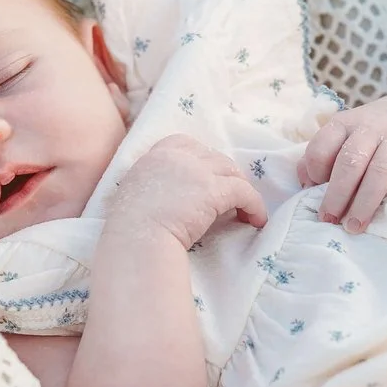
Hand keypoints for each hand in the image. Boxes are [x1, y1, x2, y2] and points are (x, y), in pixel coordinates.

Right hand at [107, 134, 267, 250]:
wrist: (134, 242)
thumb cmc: (130, 231)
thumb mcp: (136, 197)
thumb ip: (153, 188)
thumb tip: (173, 200)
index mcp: (154, 158)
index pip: (185, 144)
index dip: (202, 159)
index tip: (208, 178)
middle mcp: (176, 157)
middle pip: (214, 156)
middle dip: (226, 175)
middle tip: (233, 198)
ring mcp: (196, 171)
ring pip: (232, 171)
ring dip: (242, 190)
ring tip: (247, 211)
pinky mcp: (213, 189)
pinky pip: (244, 192)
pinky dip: (255, 205)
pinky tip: (256, 220)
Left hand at [299, 93, 386, 231]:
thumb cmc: (373, 134)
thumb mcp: (345, 134)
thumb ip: (322, 155)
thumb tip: (304, 184)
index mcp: (345, 124)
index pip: (321, 146)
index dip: (314, 172)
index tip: (314, 193)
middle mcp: (371, 127)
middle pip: (350, 162)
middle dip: (337, 195)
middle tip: (330, 221)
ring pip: (380, 170)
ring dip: (366, 202)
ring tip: (356, 226)